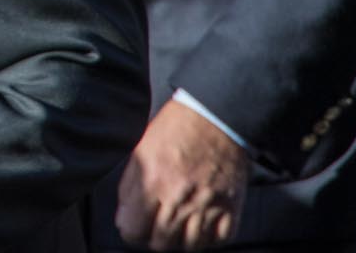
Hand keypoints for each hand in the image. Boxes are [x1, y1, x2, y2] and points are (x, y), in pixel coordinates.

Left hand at [116, 98, 250, 249]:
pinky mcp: (231, 208)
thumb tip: (125, 218)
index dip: (131, 228)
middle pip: (161, 243)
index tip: (136, 222)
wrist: (216, 116)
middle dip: (154, 235)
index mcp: (153, 182)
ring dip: (182, 238)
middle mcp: (180, 199)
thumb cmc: (177, 128)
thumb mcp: (141, 151)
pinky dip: (210, 236)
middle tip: (158, 221)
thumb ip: (130, 188)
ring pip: (190, 246)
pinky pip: (219, 240)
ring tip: (180, 222)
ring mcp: (207, 206)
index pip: (132, 231)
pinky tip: (202, 221)